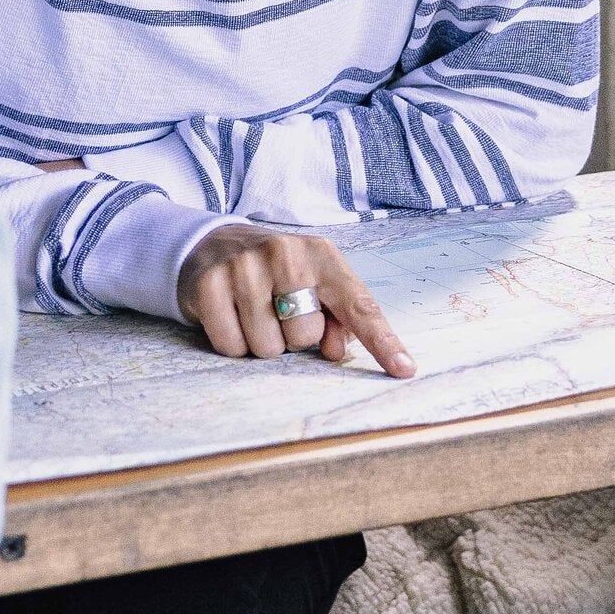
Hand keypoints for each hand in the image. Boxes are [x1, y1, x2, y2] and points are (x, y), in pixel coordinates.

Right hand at [176, 225, 415, 378]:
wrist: (212, 244)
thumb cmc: (277, 274)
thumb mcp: (314, 285)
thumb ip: (338, 318)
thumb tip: (335, 352)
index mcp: (322, 255)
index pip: (358, 305)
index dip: (382, 341)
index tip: (405, 369)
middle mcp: (285, 253)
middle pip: (304, 337)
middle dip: (292, 338)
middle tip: (277, 312)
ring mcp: (244, 267)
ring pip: (267, 347)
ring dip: (261, 342)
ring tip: (252, 313)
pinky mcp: (209, 284)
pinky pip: (231, 346)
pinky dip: (232, 343)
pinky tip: (230, 315)